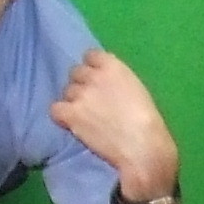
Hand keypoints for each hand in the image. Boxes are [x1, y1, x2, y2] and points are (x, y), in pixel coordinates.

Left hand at [50, 49, 177, 200]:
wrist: (142, 148)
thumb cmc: (148, 122)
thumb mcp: (136, 90)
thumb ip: (118, 81)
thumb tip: (107, 85)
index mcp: (113, 66)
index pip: (91, 56)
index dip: (92, 68)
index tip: (98, 81)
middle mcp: (93, 76)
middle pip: (76, 73)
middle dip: (82, 85)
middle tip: (91, 102)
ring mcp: (79, 94)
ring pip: (67, 92)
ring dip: (73, 101)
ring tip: (85, 117)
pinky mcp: (70, 114)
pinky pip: (56, 109)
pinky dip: (62, 116)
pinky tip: (72, 125)